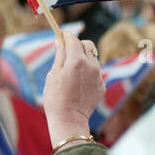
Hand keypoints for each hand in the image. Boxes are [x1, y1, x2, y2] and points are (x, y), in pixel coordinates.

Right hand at [43, 31, 104, 146]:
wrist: (69, 120)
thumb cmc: (56, 97)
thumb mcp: (53, 74)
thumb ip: (59, 55)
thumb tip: (60, 40)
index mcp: (76, 60)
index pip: (73, 39)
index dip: (66, 35)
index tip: (61, 35)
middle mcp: (91, 65)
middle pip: (87, 45)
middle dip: (77, 44)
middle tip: (66, 51)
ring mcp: (98, 76)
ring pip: (92, 58)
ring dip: (83, 58)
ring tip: (71, 71)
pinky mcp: (102, 85)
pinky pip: (95, 72)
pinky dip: (87, 72)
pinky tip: (78, 84)